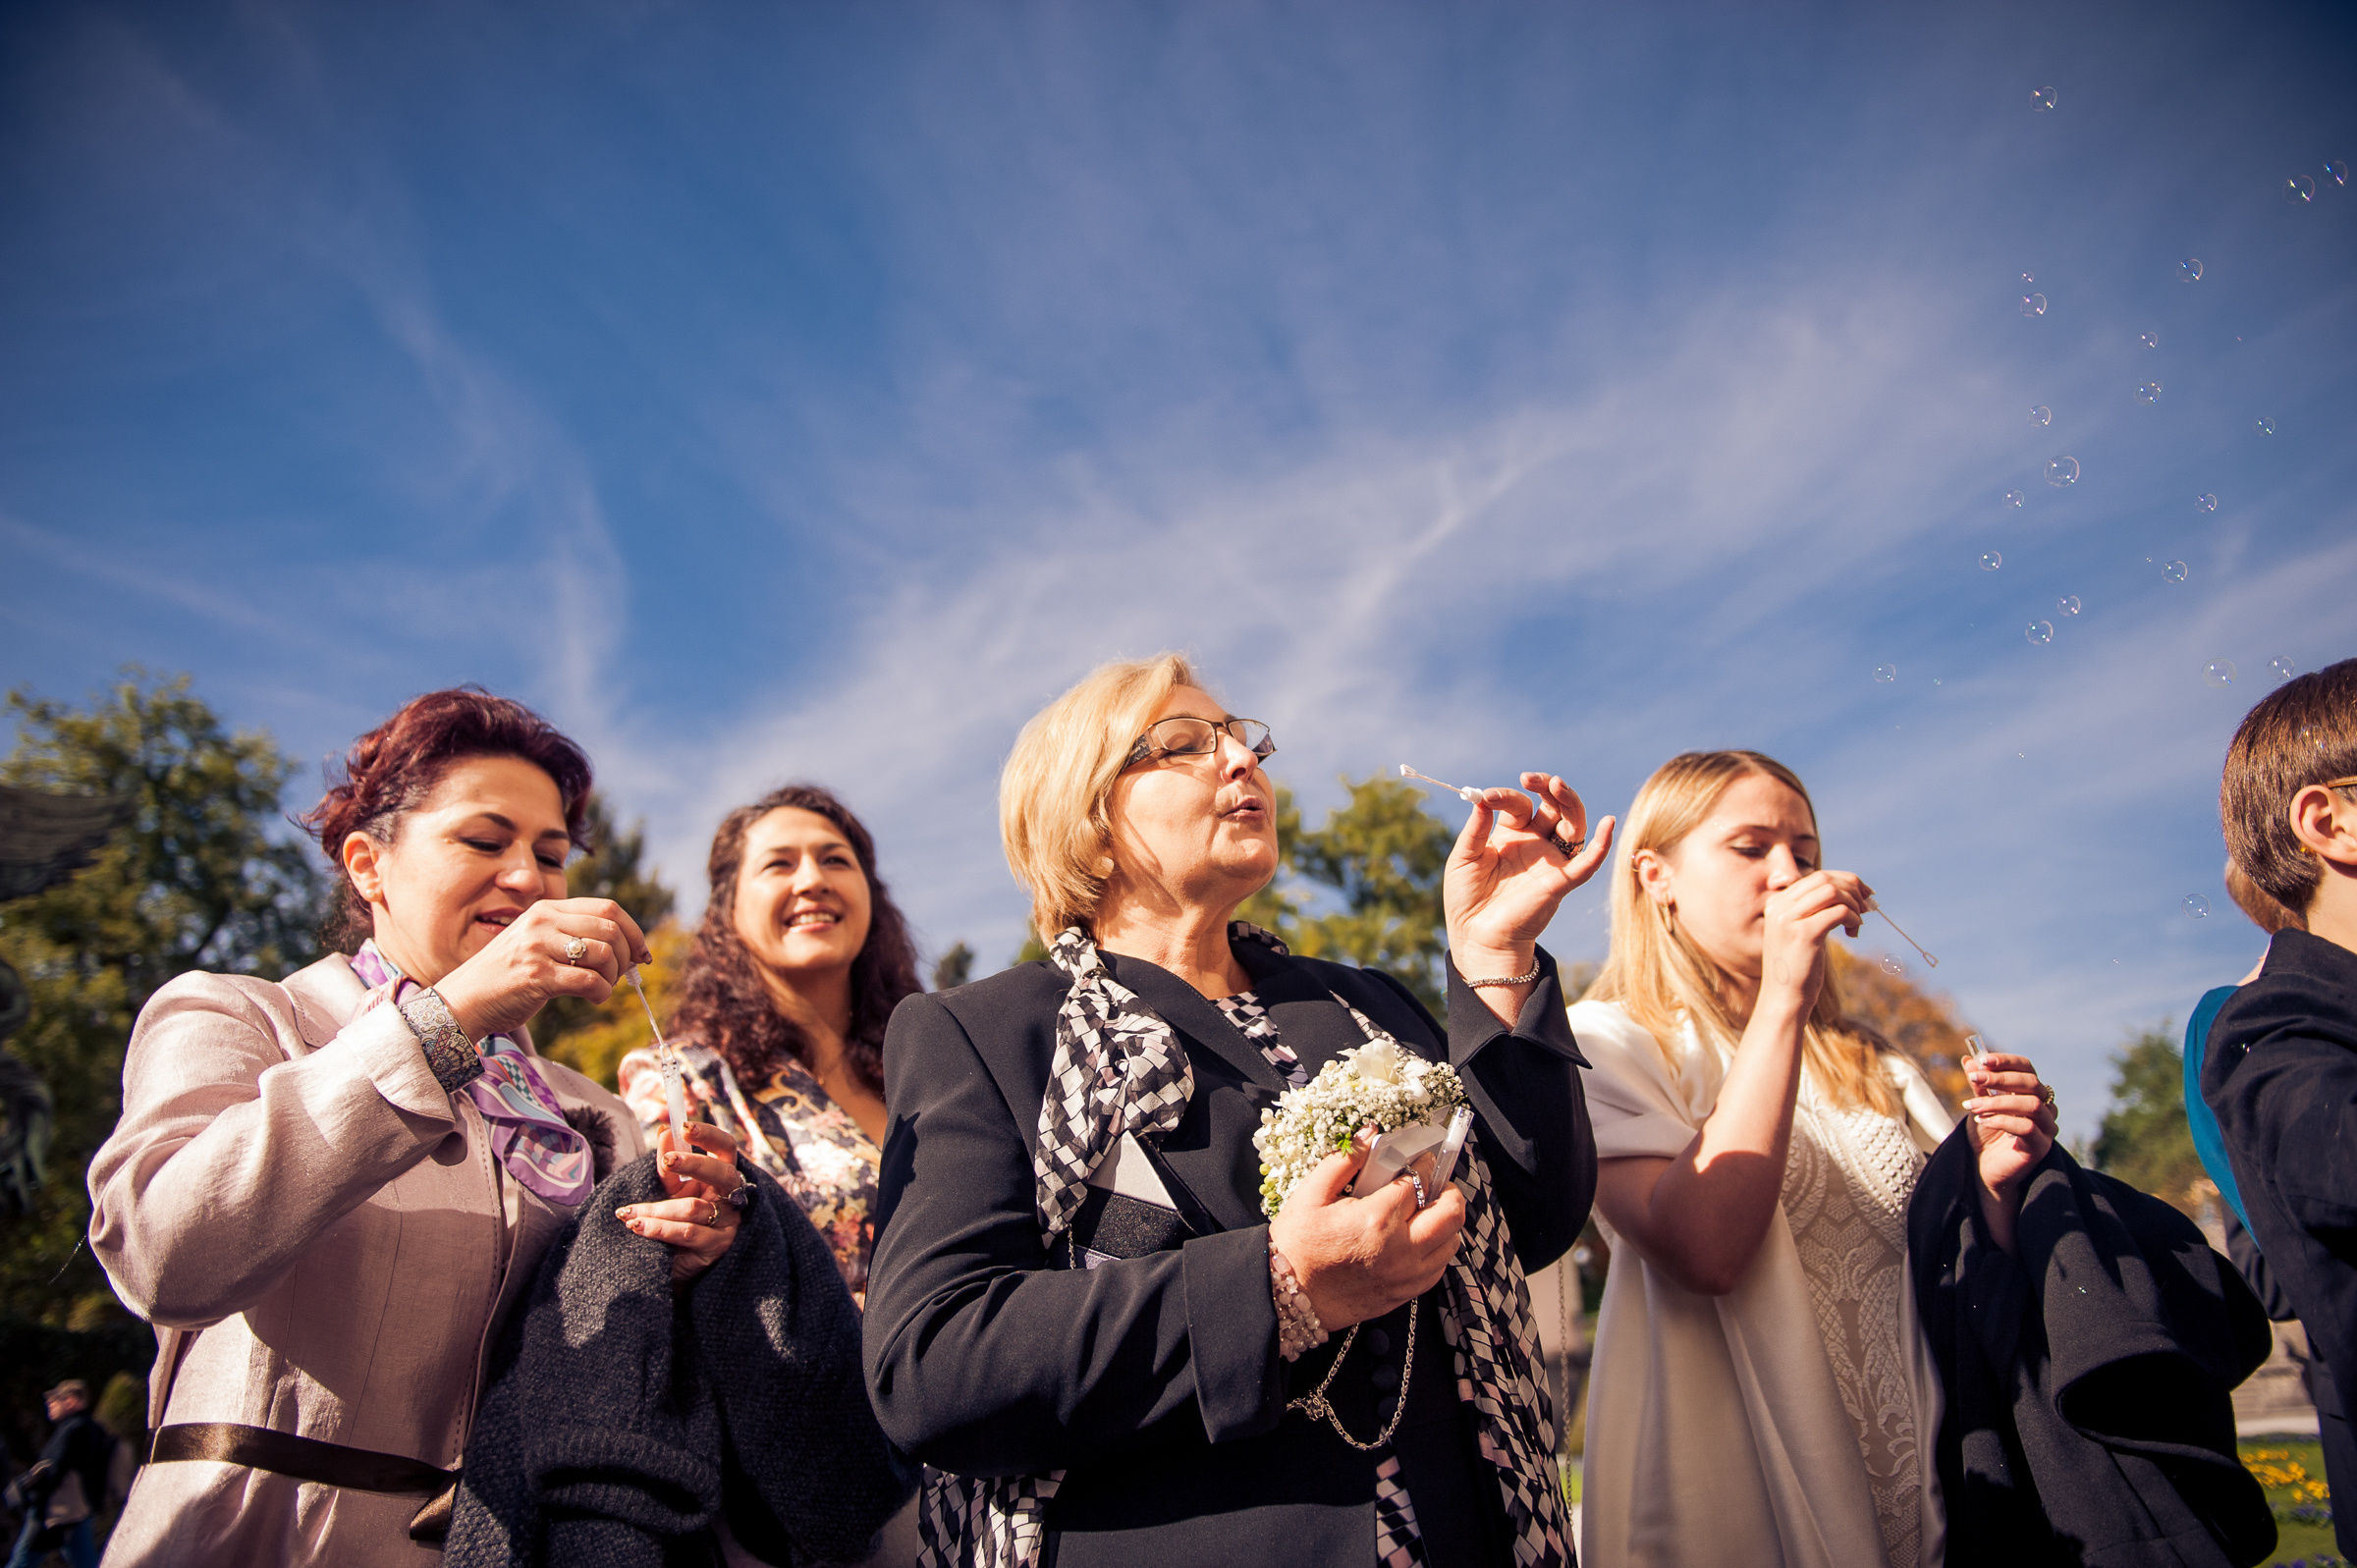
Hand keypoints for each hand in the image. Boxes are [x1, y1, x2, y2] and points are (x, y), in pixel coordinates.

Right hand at [432, 897, 651, 1041]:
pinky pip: (589, 981)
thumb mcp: (536, 942)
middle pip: (610, 929)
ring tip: (602, 988)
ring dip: (613, 977)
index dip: (633, 930)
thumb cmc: (506, 976)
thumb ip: (570, 935)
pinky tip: (594, 999)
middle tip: (623, 975)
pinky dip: (601, 992)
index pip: (607, 908)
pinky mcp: (536, 976)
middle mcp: (543, 922)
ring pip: (603, 953)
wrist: (463, 1000)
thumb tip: (624, 946)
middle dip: (626, 955)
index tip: (641, 953)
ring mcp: (538, 948)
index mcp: (546, 910)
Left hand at [617, 1123, 744, 1283]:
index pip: (726, 1148)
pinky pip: (687, 1232)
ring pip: (693, 1207)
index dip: (709, 1135)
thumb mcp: (671, 1190)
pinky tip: (637, 1226)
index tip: (684, 1125)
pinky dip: (659, 1228)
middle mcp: (732, 1198)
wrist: (675, 1264)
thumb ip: (669, 1164)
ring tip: (629, 1213)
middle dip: (693, 1164)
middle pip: (722, 1174)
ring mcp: (728, 1223)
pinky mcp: (717, 1246)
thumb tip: (664, 1132)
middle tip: (667, 1161)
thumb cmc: (676, 1220)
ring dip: (656, 1209)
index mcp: (722, 1177)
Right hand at [1267, 1130, 1465, 1330]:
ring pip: (1451, 1242)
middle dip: (1448, 1190)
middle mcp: (1399, 1249)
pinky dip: (1437, 1249)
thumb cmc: (1296, 1246)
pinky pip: (1439, 1268)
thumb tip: (1370, 1134)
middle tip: (1434, 1182)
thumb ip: (1344, 1161)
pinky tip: (1419, 1239)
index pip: (1418, 1181)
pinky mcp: (1405, 1293)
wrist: (1289, 1296)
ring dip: (1445, 1221)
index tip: (1421, 1158)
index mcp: (1376, 1219)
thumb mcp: (1311, 1194)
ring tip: (1427, 1210)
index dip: (1423, 1163)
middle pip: (1451, 1212)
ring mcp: (1406, 1275)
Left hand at [1443, 772, 1615, 979]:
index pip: (1520, 805)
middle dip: (1547, 788)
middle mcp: (1536, 843)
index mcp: (1512, 834)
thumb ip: (1475, 829)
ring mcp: (1550, 861)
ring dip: (1570, 803)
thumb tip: (1480, 798)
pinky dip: (1602, 845)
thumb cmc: (1468, 898)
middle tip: (1531, 778)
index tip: (1487, 797)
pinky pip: (1587, 863)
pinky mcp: (1561, 883)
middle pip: (1553, 807)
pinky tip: (1608, 823)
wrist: (1476, 937)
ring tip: (1557, 785)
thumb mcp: (1464, 858)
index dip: (1506, 796)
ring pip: (1573, 825)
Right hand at [1755, 869, 1870, 1014]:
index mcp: (1776, 903)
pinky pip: (1839, 912)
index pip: (1816, 877)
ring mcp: (1789, 919)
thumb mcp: (1800, 932)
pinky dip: (1853, 918)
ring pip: (1833, 891)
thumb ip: (1813, 911)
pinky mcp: (1804, 933)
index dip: (1845, 881)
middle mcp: (1779, 906)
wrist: (1783, 999)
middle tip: (1867, 906)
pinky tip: (1854, 932)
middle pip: (1825, 879)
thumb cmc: (1797, 968)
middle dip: (1853, 888)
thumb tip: (1849, 891)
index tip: (1864, 894)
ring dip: (1854, 903)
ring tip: (1859, 922)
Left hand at [1962, 1052, 2056, 1202]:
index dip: (2007, 1061)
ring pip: (2032, 1105)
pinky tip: (1983, 1121)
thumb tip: (1968, 1059)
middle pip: (2032, 1083)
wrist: (1984, 1167)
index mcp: (2030, 1092)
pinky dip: (2003, 1120)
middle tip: (1973, 1078)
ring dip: (1999, 1101)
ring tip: (1973, 1106)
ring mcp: (2046, 1127)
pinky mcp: (2041, 1146)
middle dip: (2000, 1078)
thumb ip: (1978, 1085)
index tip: (1982, 1060)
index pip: (2026, 1068)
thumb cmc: (1985, 1134)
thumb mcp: (1979, 1105)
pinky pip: (2028, 1128)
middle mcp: (2045, 1107)